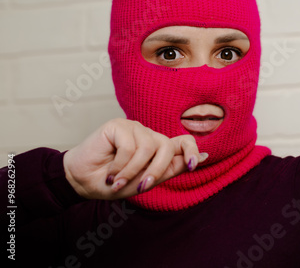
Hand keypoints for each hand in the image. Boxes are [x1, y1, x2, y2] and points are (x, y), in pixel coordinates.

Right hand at [63, 118, 207, 199]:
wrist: (82, 183)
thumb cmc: (114, 183)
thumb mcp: (146, 181)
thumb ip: (171, 169)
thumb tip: (204, 158)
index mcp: (159, 149)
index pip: (184, 141)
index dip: (193, 151)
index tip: (194, 165)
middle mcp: (149, 136)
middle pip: (168, 147)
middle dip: (156, 171)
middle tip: (140, 187)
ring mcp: (134, 128)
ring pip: (149, 148)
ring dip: (133, 171)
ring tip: (119, 181)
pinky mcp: (118, 125)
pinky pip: (130, 147)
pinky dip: (121, 165)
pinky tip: (111, 171)